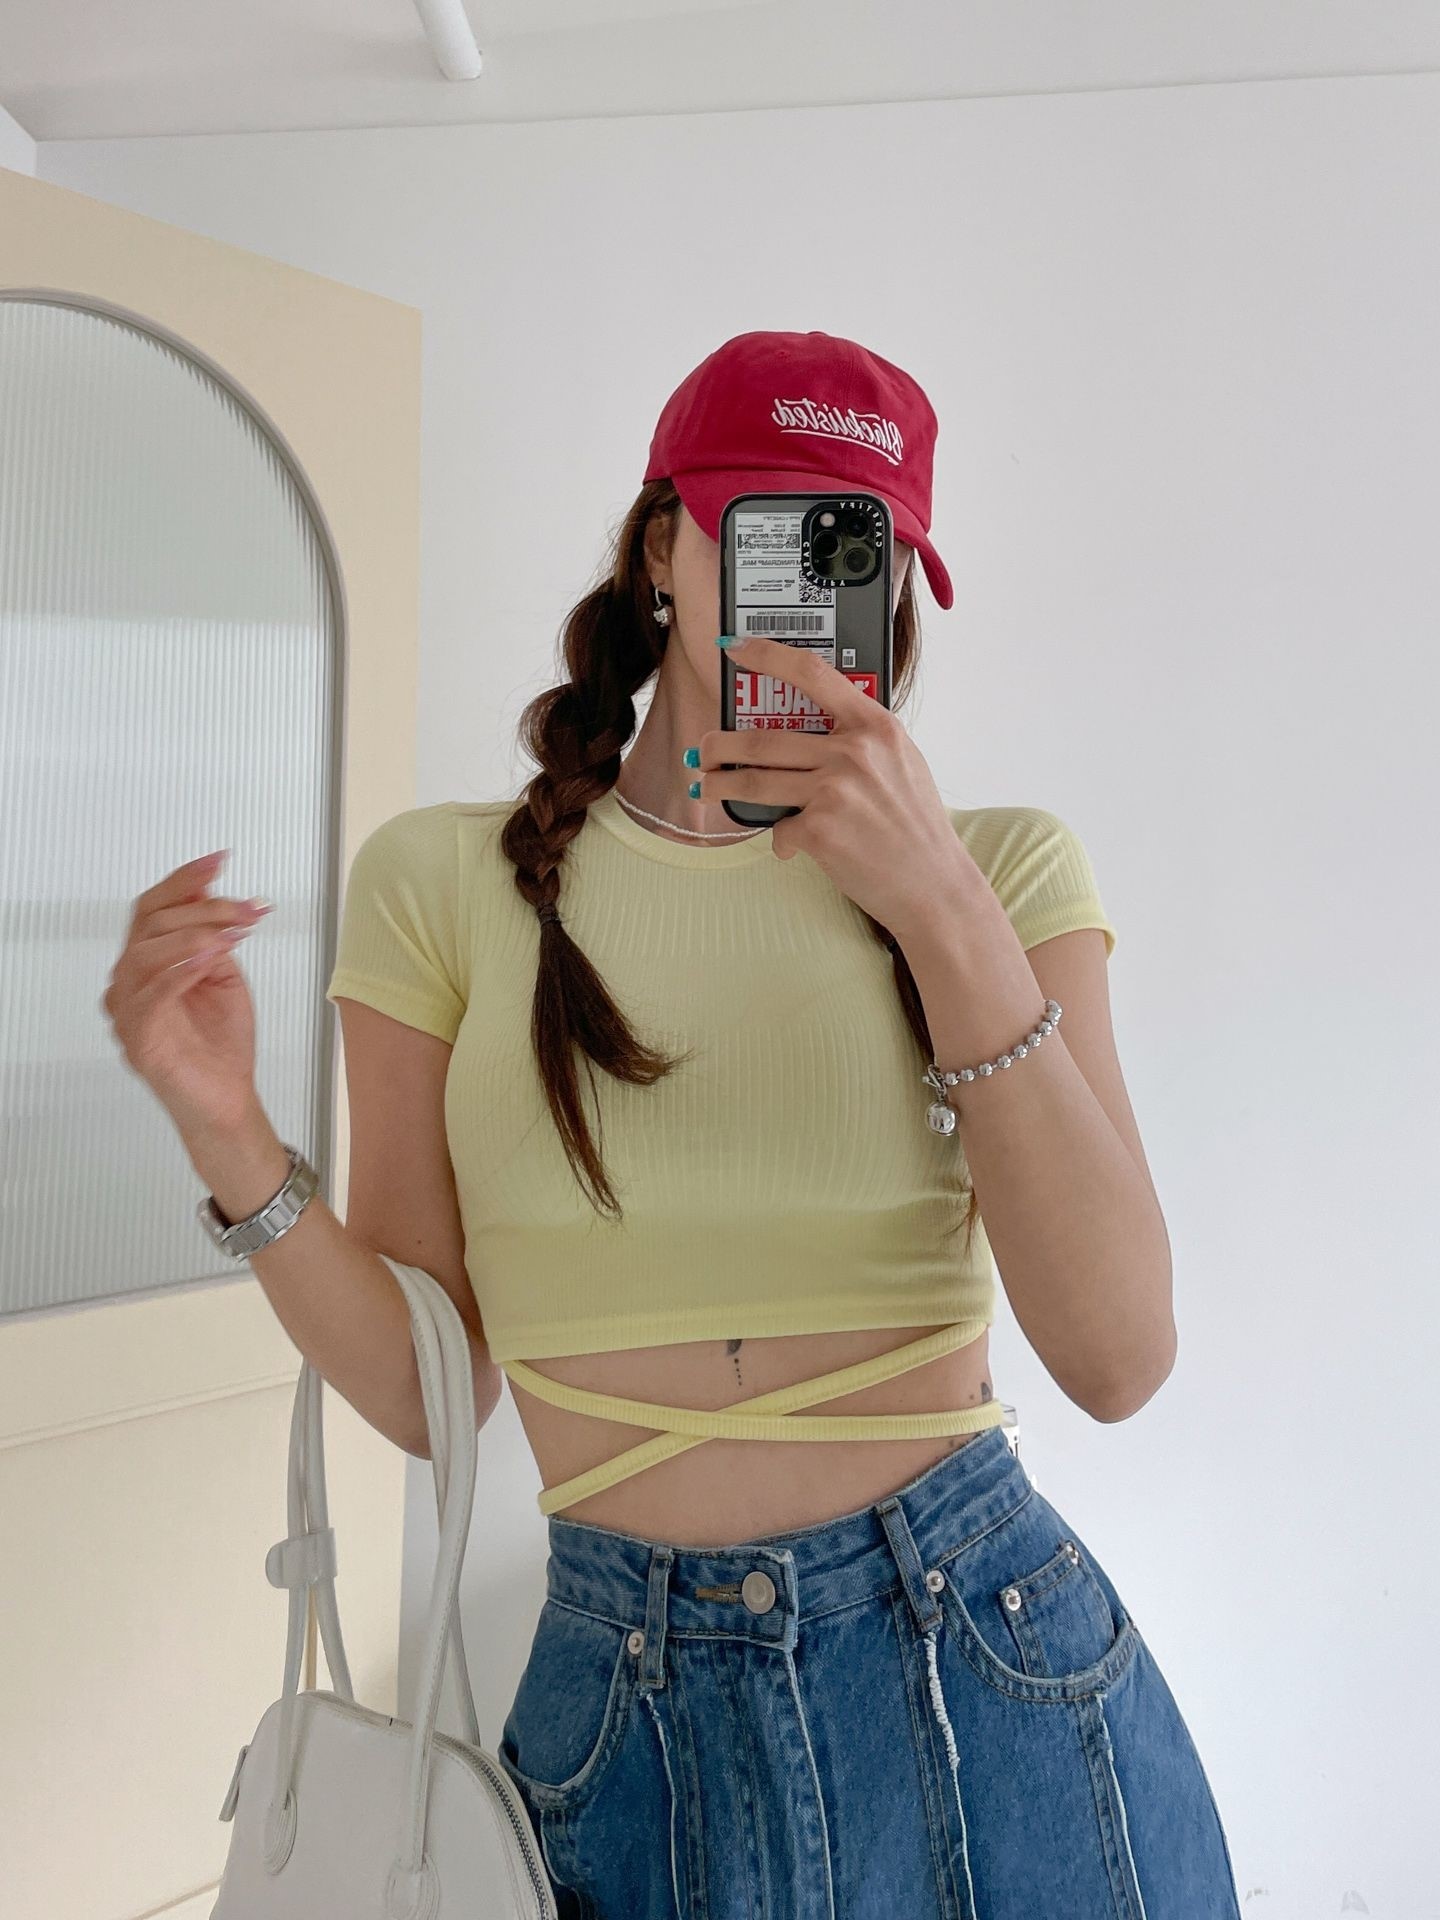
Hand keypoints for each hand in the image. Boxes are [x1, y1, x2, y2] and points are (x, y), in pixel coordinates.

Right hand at [102, 850, 271, 1140]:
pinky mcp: (139, 1039)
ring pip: (146, 955)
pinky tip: (210, 957)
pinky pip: (151, 996)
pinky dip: (181, 971)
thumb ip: (211, 935)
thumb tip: (210, 891)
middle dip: (203, 909)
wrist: (227, 1098)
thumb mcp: (223, 974)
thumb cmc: (221, 1043)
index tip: (218, 861)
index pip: (152, 909)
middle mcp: (129, 983)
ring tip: (233, 931)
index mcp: (146, 963)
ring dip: (195, 935)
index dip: (183, 881)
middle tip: (246, 909)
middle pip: (151, 925)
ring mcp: (128, 1012)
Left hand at [697, 633, 979, 941]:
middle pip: (763, 738)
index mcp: (875, 726)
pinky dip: (781, 841)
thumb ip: (860, 741)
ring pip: (754, 780)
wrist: (934, 885)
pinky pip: (780, 829)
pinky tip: (792, 848)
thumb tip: (810, 732)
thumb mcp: (902, 763)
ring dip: (720, 785)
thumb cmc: (916, 826)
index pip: (812, 673)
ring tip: (706, 788)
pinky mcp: (820, 830)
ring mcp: (834, 790)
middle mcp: (853, 752)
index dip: (767, 656)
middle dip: (720, 745)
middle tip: (703, 750)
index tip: (736, 650)